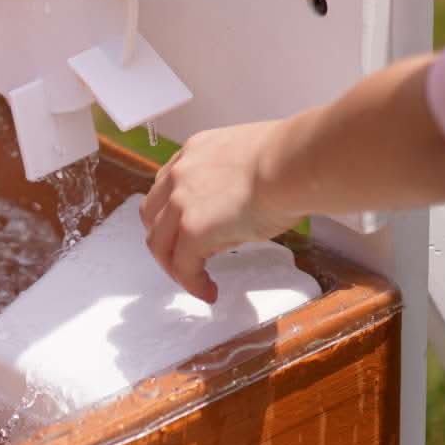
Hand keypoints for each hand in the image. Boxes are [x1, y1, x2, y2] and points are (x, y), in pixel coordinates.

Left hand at [140, 121, 299, 302]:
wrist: (292, 164)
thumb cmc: (288, 162)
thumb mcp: (246, 162)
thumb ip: (229, 182)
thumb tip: (237, 210)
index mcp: (193, 153)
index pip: (167, 187)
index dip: (171, 212)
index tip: (183, 229)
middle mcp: (179, 175)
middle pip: (152, 214)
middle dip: (164, 239)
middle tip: (182, 258)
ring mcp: (181, 202)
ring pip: (159, 242)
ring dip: (173, 264)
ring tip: (192, 279)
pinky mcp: (192, 229)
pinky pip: (182, 265)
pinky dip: (192, 283)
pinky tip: (208, 291)